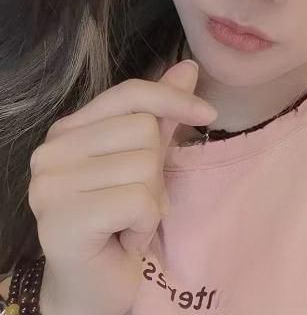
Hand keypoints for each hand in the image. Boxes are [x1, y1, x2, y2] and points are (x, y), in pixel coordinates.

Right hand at [27, 59, 216, 314]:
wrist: (94, 287)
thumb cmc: (120, 220)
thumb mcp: (146, 159)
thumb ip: (162, 113)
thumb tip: (190, 67)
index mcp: (68, 130)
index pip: (130, 93)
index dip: (173, 99)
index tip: (208, 114)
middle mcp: (51, 151)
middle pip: (143, 129)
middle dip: (155, 171)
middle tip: (134, 202)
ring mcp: (50, 186)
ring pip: (145, 165)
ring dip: (152, 201)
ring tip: (128, 221)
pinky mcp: (62, 220)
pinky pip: (139, 202)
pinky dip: (146, 224)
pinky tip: (125, 239)